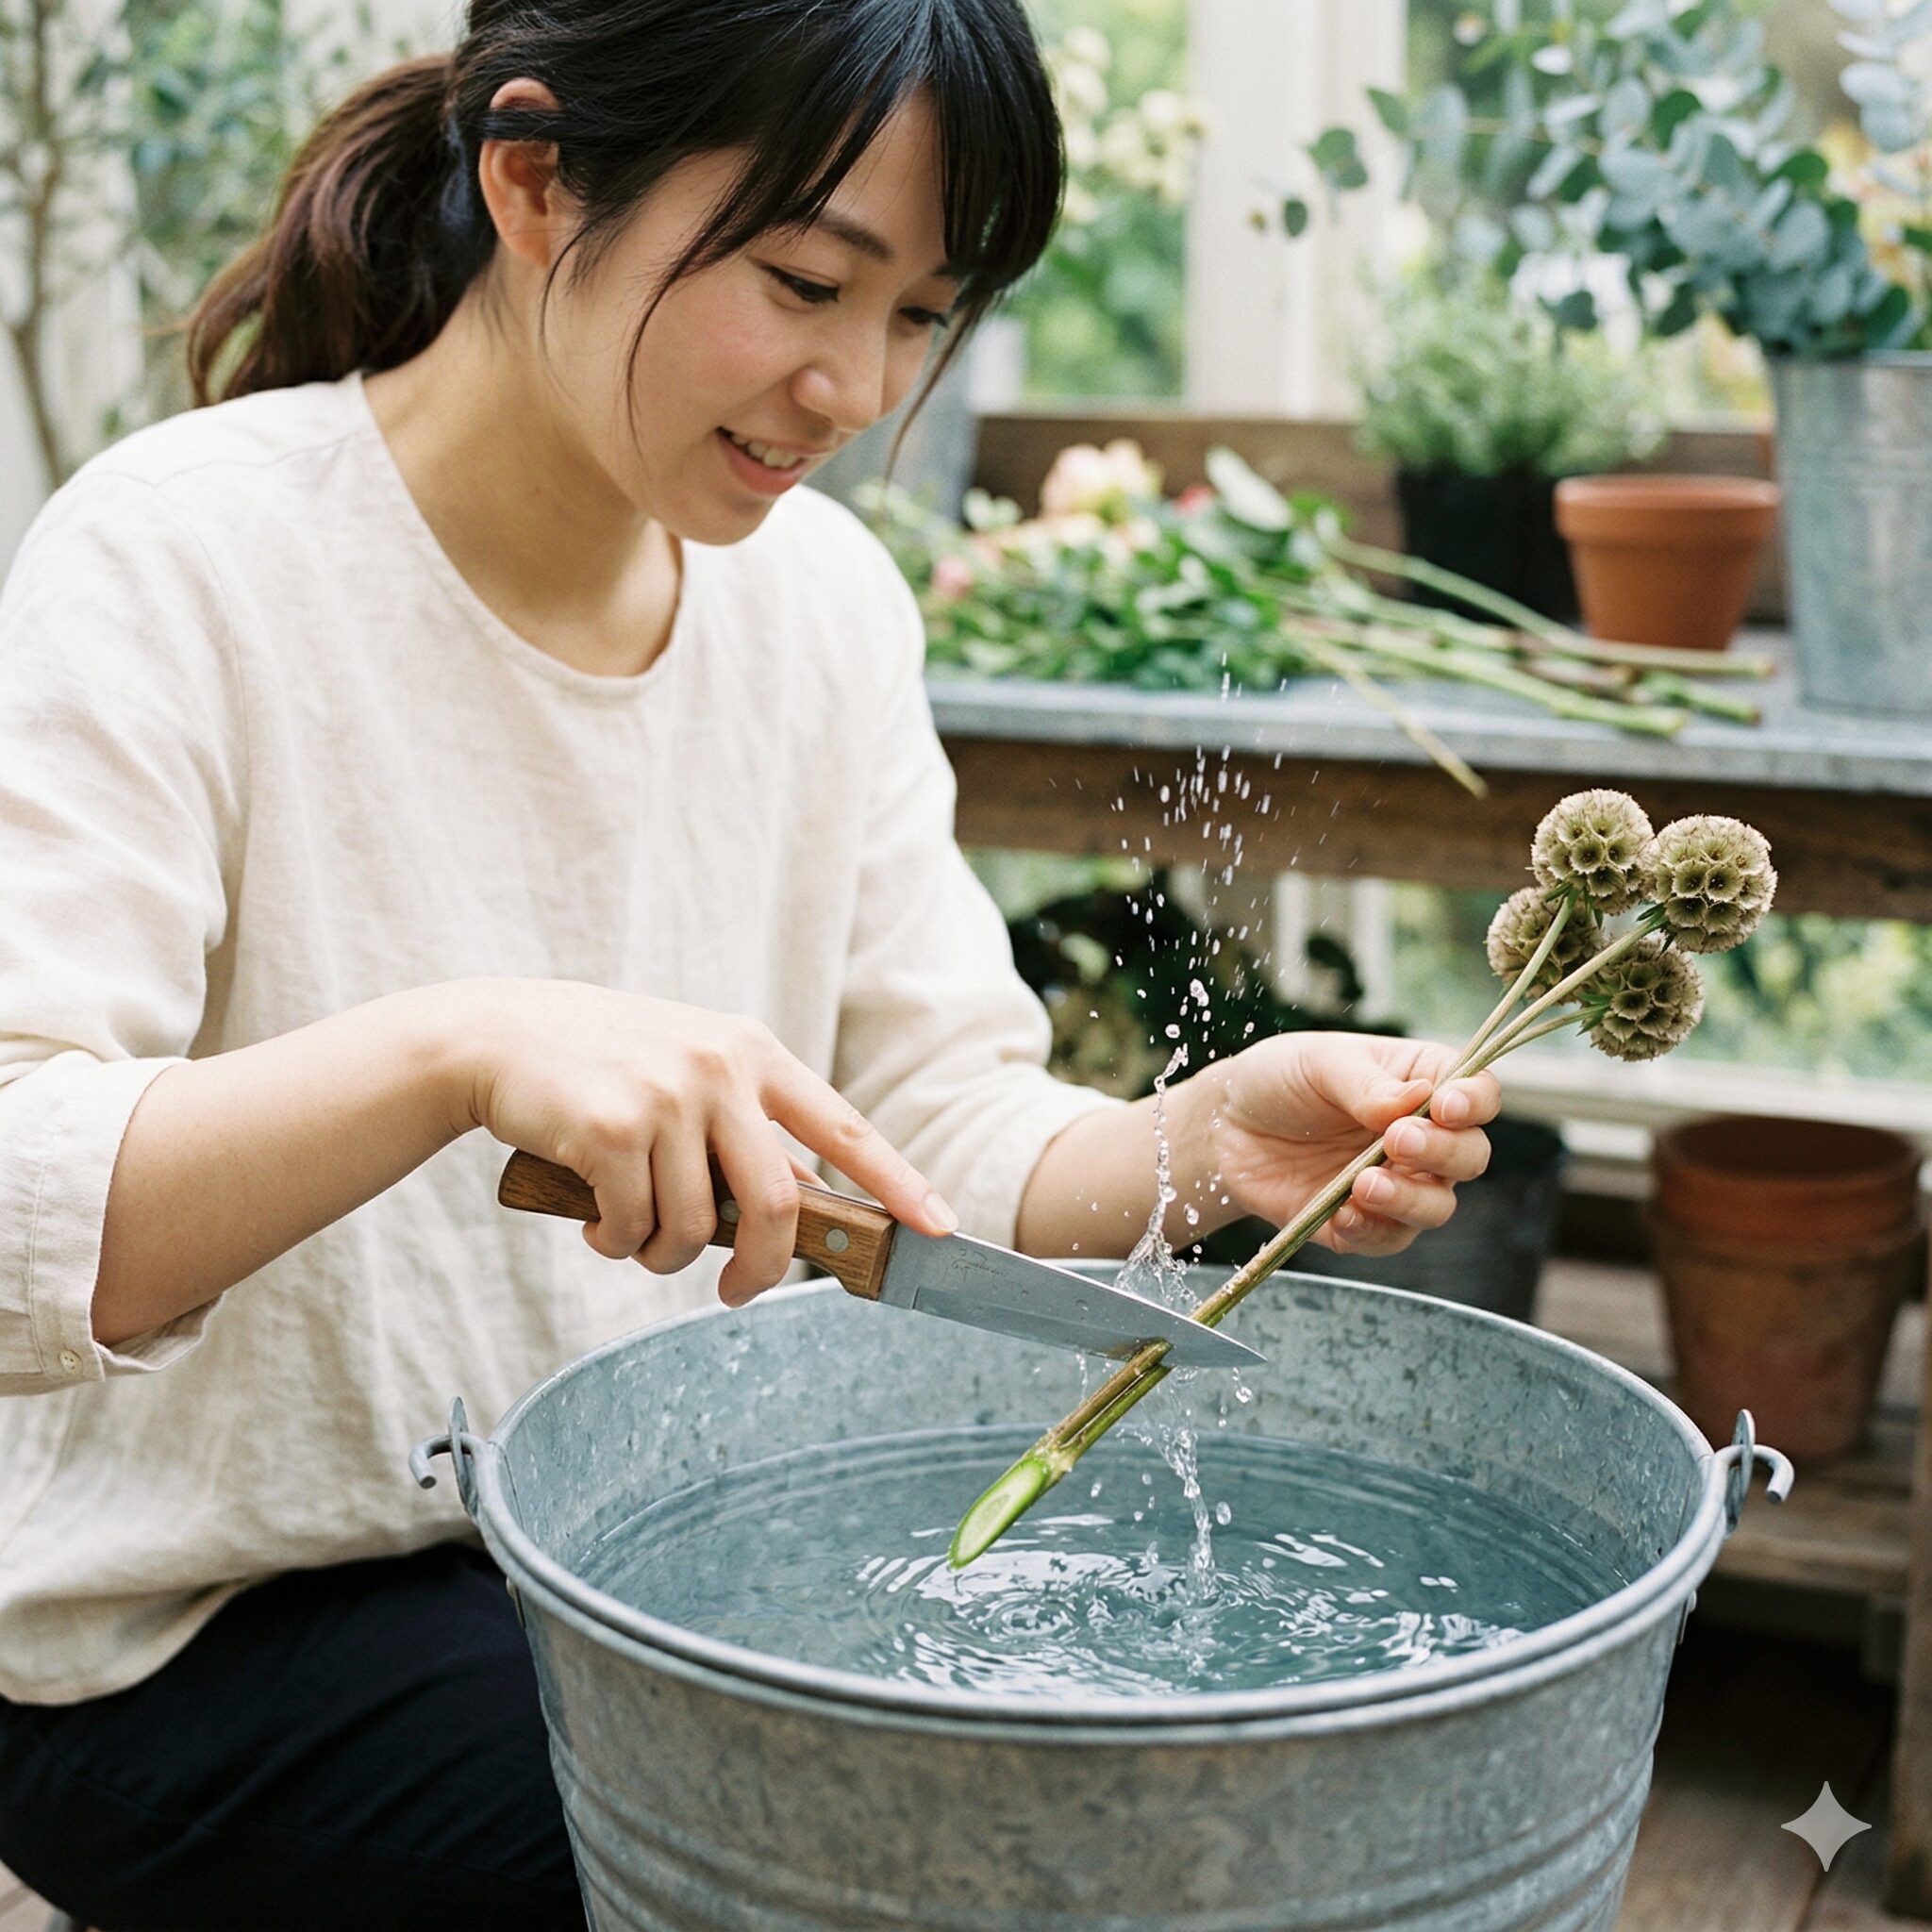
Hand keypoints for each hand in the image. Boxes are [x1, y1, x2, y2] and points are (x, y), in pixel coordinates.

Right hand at [448, 980, 954, 1303]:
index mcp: (753, 1053)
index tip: (941, 1229)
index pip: (845, 1130)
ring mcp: (667, 1097)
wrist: (498, 1036)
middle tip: (735, 1294)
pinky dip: (615, 1244)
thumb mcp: (690, 1071)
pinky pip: (634, 1229)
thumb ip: (742, 1127)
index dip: (899, 1184)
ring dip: (662, 1255)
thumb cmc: (603, 1067)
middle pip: (777, 1204)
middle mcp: (721, 1069)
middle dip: (762, 1269)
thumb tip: (796, 1214)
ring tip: (630, 1232)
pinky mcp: (610, 1129)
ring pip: (696, 1228)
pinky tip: (594, 1222)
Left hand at [1176, 1032, 1500, 1256]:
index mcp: (1422, 1082)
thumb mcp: (1319, 1063)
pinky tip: (1343, 1213)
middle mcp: (1422, 1137)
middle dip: (1443, 1152)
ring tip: (1364, 1184)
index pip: (1477, 1093)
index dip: (1474, 1103)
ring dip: (1410, 1199)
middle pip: (1470, 1156)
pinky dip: (1371, 1230)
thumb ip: (1367, 1084)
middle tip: (1396, 1141)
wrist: (1224, 1127)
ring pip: (1438, 1206)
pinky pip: (1388, 1238)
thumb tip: (1416, 1103)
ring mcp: (1397, 1182)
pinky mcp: (1363, 1223)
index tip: (1445, 1106)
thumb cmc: (1279, 1079)